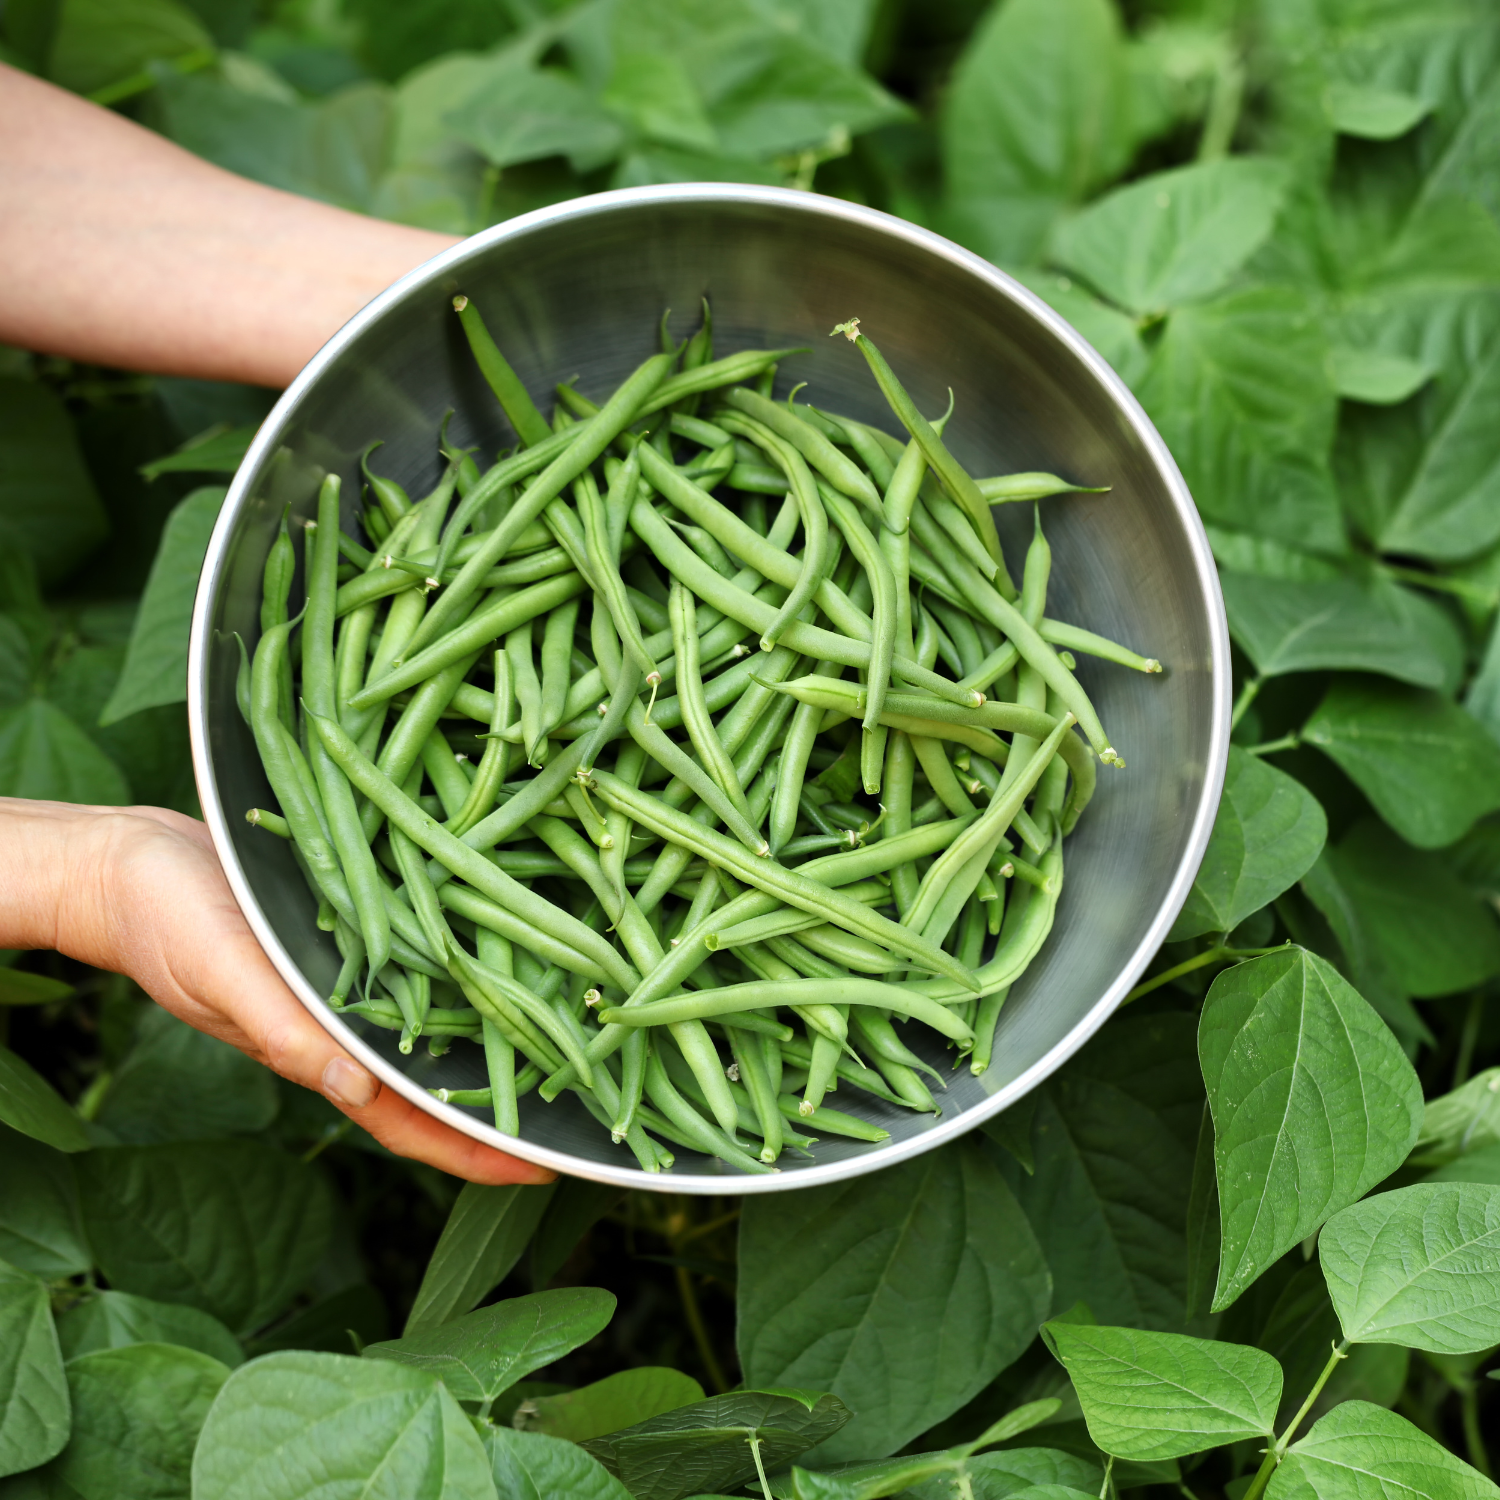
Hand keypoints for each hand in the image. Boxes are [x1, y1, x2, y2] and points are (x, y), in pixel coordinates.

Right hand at [0, 797, 552, 1184]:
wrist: (133, 859)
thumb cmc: (168, 924)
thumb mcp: (226, 977)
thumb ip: (286, 1034)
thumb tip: (356, 1090)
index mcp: (319, 1052)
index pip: (410, 1122)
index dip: (474, 1152)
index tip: (543, 1169)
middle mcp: (347, 1026)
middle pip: (438, 1082)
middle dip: (504, 1102)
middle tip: (586, 1103)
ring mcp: (351, 984)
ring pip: (437, 1026)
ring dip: (494, 1036)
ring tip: (568, 1038)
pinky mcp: (351, 934)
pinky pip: (420, 965)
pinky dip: (464, 973)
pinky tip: (506, 960)